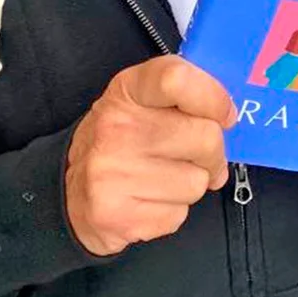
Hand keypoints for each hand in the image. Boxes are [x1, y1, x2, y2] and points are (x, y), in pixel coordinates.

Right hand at [65, 55, 235, 255]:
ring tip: (165, 175)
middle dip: (213, 151)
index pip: (178, 79)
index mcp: (128, 89)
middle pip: (205, 137)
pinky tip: (150, 198)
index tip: (225, 113)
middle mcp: (116, 129)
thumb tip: (229, 115)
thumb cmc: (122, 136)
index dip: (214, 97)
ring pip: (198, 182)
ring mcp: (113, 174)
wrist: (68, 190)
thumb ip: (184, 93)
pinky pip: (179, 214)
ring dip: (192, 182)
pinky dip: (174, 209)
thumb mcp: (143, 98)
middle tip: (200, 154)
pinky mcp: (117, 217)